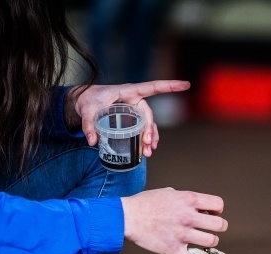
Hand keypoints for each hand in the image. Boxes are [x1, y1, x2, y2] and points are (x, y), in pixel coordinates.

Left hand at [65, 80, 190, 156]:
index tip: (185, 84)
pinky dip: (146, 140)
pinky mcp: (132, 120)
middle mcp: (135, 101)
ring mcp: (134, 112)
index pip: (153, 88)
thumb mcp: (87, 110)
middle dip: (150, 130)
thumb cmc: (89, 100)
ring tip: (148, 151)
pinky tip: (146, 150)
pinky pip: (143, 130)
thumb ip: (89, 124)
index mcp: (129, 92)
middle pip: (148, 115)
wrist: (85, 103)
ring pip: (148, 125)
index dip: (170, 86)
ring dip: (150, 138)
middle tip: (147, 143)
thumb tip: (93, 141)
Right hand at [120, 188, 227, 253]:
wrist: (127, 217)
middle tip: (211, 229)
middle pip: (220, 225)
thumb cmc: (145, 203)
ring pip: (211, 242)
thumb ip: (184, 199)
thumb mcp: (169, 193)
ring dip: (209, 243)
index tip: (212, 213)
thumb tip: (194, 204)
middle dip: (218, 227)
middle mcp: (188, 217)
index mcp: (188, 200)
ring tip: (203, 242)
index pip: (218, 204)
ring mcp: (182, 234)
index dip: (217, 210)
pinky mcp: (173, 249)